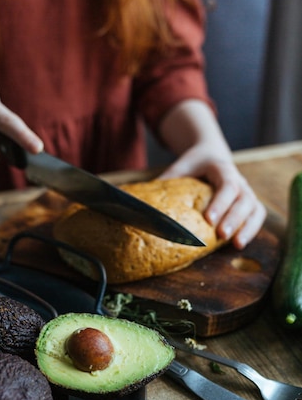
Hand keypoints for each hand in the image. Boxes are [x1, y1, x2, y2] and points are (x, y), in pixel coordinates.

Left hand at [158, 99, 265, 248]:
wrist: (211, 155)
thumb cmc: (194, 164)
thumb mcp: (181, 167)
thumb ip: (167, 180)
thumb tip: (142, 197)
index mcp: (222, 169)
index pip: (227, 185)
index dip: (220, 203)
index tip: (208, 219)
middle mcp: (239, 180)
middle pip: (244, 199)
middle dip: (234, 218)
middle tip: (221, 235)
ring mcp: (247, 192)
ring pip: (255, 208)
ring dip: (247, 227)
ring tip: (236, 244)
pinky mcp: (250, 202)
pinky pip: (257, 216)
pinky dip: (252, 229)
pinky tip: (240, 243)